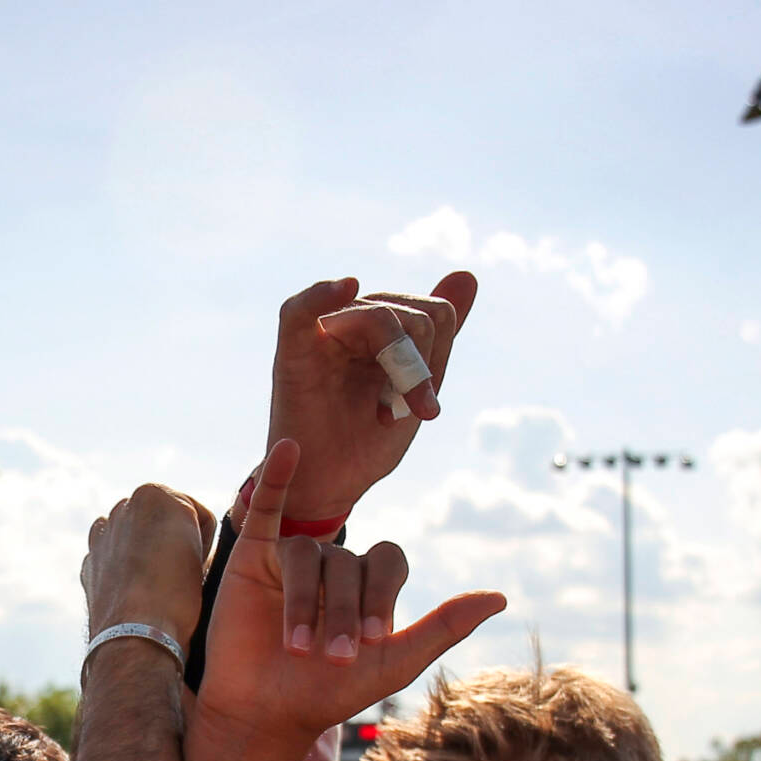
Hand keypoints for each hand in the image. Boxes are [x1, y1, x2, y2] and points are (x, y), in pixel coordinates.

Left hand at [82, 484, 217, 643]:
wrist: (137, 638)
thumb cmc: (178, 596)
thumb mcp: (205, 550)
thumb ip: (197, 529)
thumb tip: (185, 543)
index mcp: (153, 494)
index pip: (196, 512)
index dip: (204, 541)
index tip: (200, 563)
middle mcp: (121, 508)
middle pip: (161, 522)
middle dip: (170, 542)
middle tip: (182, 575)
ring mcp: (101, 537)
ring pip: (136, 540)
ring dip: (147, 555)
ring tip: (161, 587)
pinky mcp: (89, 565)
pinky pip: (116, 562)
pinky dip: (126, 572)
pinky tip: (138, 594)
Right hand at [196, 439, 505, 743]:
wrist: (264, 712)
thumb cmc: (328, 693)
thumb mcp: (395, 663)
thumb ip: (444, 627)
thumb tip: (501, 597)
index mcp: (369, 586)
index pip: (388, 560)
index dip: (382, 595)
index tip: (370, 639)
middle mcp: (334, 566)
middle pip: (347, 564)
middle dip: (342, 611)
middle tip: (332, 656)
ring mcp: (294, 557)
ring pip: (309, 555)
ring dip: (304, 602)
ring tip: (297, 647)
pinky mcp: (254, 553)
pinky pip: (270, 506)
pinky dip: (279, 475)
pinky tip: (289, 449)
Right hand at [265, 273, 477, 534]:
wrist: (329, 487)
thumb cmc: (366, 443)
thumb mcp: (414, 389)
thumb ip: (438, 337)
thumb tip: (468, 274)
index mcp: (384, 331)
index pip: (434, 314)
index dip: (437, 358)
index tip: (424, 407)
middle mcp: (354, 324)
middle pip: (410, 314)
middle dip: (417, 368)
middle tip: (400, 413)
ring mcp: (323, 336)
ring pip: (377, 316)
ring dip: (395, 366)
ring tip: (384, 412)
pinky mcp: (293, 353)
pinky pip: (301, 309)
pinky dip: (322, 294)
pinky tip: (347, 286)